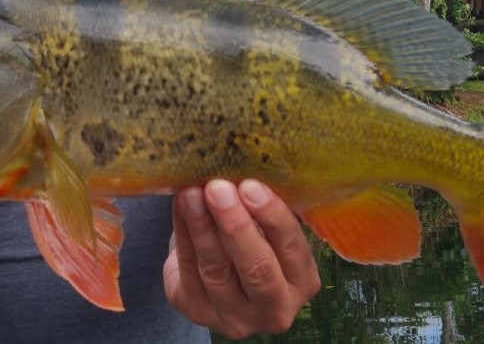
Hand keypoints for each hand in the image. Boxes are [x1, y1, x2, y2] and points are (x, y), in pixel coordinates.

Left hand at [163, 179, 320, 338]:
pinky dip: (182, 232)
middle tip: (218, 189)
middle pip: (256, 270)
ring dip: (201, 226)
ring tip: (192, 193)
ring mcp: (233, 317)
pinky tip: (181, 205)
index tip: (251, 186)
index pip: (291, 249)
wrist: (221, 276)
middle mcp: (273, 309)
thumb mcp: (271, 229)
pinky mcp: (197, 311)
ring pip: (216, 270)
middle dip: (235, 226)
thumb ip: (263, 209)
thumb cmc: (256, 239)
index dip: (272, 217)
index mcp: (302, 282)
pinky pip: (187, 268)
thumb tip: (242, 166)